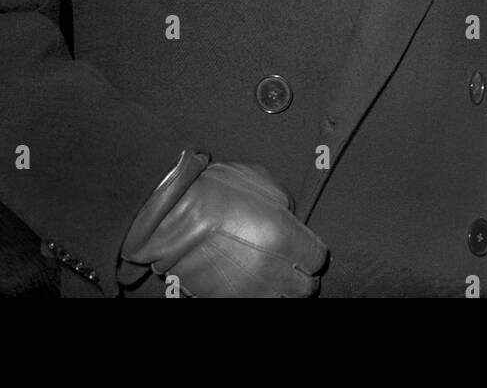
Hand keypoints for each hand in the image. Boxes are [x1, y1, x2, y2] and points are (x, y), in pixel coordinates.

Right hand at [120, 152, 327, 296]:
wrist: (168, 214)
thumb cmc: (214, 190)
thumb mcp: (261, 183)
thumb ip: (285, 206)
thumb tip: (290, 220)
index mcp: (284, 237)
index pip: (317, 258)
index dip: (312, 251)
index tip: (305, 247)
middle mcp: (270, 270)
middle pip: (304, 288)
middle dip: (301, 275)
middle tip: (292, 264)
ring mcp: (247, 290)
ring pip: (279, 300)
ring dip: (279, 289)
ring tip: (268, 275)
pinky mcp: (224, 300)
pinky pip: (250, 303)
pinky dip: (253, 295)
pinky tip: (246, 281)